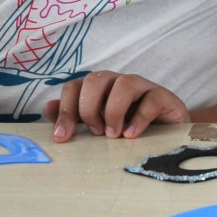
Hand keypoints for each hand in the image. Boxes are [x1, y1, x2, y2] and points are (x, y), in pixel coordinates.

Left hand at [46, 70, 189, 139]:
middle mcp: (117, 82)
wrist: (167, 135)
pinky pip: (150, 99)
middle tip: (95, 133)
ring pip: (123, 84)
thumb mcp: (97, 126)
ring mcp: (141, 87)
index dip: (65, 111)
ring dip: (113, 111)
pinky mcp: (163, 97)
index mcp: (98, 89)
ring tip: (114, 135)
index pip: (74, 87)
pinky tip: (131, 135)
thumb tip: (49, 109)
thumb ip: (73, 118)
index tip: (63, 137)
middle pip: (95, 79)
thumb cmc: (127, 129)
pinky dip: (139, 118)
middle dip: (89, 108)